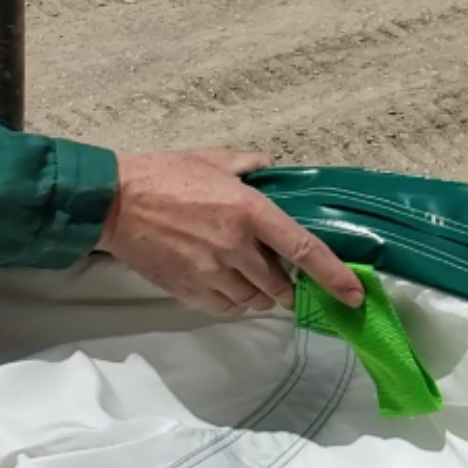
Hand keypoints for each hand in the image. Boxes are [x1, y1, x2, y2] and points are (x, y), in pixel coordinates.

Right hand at [97, 149, 362, 315]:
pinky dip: (235, 302)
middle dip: (289, 288)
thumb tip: (271, 167)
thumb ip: (250, 165)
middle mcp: (236, 246)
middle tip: (285, 278)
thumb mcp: (214, 159)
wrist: (113, 202)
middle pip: (280, 285)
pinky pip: (225, 308)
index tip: (354, 295)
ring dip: (261, 296)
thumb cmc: (164, 175)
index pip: (303, 250)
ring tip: (251, 277)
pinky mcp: (188, 290)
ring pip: (254, 301)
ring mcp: (211, 272)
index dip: (334, 276)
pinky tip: (228, 286)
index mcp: (249, 211)